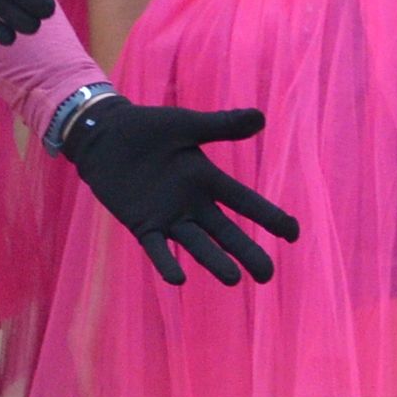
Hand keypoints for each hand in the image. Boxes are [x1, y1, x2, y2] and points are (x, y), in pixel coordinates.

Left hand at [60, 97, 295, 286]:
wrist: (103, 135)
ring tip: (234, 279)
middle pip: (226, 233)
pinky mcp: (142, 224)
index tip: (293, 234)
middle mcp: (192, 204)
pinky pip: (157, 248)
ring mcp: (168, 217)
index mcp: (206, 180)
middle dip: (247, 253)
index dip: (269, 217)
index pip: (245, 202)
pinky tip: (178, 279)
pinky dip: (166, 263)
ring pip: (197, 245)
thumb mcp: (186, 125)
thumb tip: (260, 117)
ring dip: (214, 262)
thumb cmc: (147, 128)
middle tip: (267, 276)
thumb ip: (221, 126)